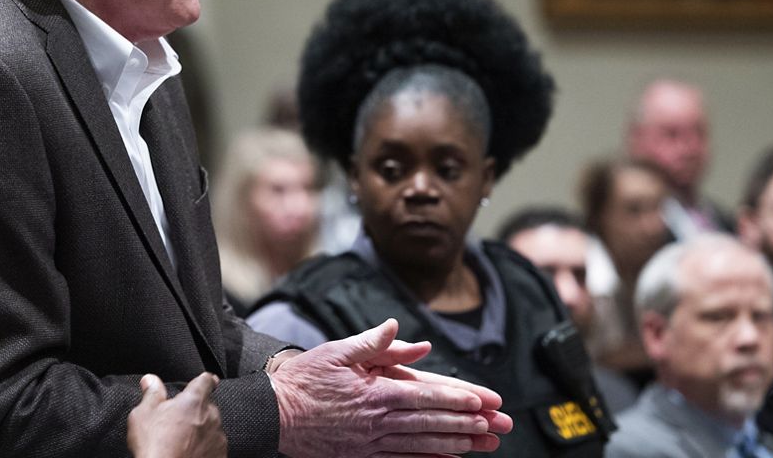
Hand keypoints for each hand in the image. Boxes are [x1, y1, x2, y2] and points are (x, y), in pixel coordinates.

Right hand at [127, 372, 226, 457]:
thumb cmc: (155, 447)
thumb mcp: (143, 415)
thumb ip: (151, 394)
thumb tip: (150, 380)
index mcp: (194, 400)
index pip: (206, 381)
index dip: (205, 380)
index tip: (206, 381)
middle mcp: (211, 416)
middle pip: (207, 406)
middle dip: (196, 410)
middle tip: (178, 420)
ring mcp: (218, 438)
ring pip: (212, 427)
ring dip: (201, 430)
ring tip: (182, 441)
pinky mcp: (220, 455)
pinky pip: (214, 446)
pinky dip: (205, 448)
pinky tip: (189, 453)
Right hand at [272, 319, 510, 457]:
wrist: (274, 414)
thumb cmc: (303, 380)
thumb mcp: (336, 352)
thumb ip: (372, 342)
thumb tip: (398, 327)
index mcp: (374, 393)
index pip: (424, 396)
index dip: (456, 400)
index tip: (482, 402)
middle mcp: (378, 421)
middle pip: (431, 423)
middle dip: (468, 424)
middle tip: (497, 426)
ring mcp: (371, 443)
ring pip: (423, 444)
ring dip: (457, 444)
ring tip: (484, 443)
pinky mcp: (363, 455)